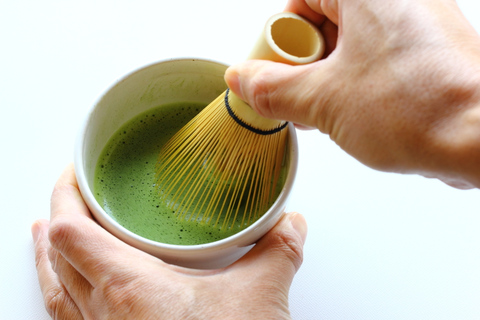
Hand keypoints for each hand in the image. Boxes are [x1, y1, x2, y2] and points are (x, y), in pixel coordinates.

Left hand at [32, 164, 306, 318]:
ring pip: (56, 290)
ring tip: (47, 235)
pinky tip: (74, 290)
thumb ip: (278, 250)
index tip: (75, 174)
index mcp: (129, 288)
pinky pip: (68, 318)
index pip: (71, 232)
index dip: (64, 195)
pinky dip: (62, 292)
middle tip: (71, 195)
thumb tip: (292, 223)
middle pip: (57, 256)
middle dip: (59, 217)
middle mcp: (104, 314)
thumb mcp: (260, 297)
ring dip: (51, 258)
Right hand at [225, 0, 479, 188]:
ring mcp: (413, 25)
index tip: (268, 72)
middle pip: (321, 23)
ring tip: (323, 114)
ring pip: (346, 47)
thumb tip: (242, 80)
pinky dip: (353, 87)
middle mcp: (394, 0)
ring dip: (325, 82)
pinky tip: (350, 116)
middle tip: (294, 99)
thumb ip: (272, 89)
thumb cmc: (419, 107)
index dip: (277, 40)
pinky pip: (373, 61)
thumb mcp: (323, 99)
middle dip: (301, 67)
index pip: (297, 2)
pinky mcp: (423, 54)